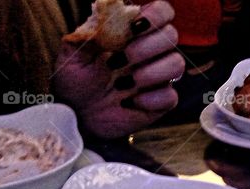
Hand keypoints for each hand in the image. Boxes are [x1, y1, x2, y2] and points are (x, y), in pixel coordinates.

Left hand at [53, 1, 184, 138]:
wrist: (77, 115)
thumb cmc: (76, 81)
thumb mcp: (72, 55)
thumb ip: (87, 35)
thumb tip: (104, 25)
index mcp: (133, 33)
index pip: (162, 12)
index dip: (155, 15)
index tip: (134, 26)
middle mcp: (151, 52)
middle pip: (171, 35)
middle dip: (145, 47)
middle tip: (118, 60)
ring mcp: (159, 77)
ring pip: (176, 64)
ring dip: (149, 73)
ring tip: (123, 84)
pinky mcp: (162, 102)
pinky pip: (171, 95)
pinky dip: (150, 99)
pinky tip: (130, 102)